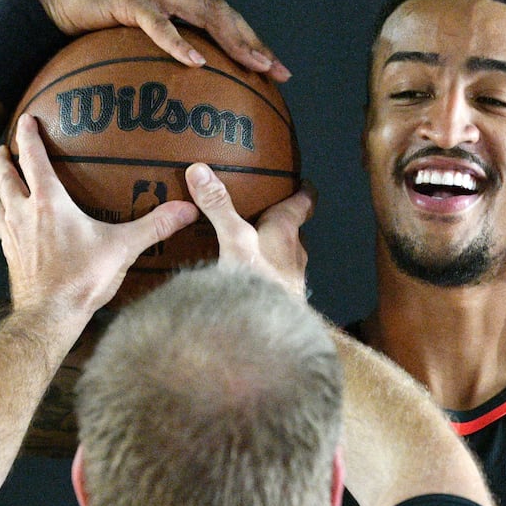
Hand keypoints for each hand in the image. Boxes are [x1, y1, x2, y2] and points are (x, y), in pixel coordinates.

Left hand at [0, 114, 197, 319]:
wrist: (49, 316)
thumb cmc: (81, 279)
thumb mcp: (122, 248)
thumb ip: (153, 226)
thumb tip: (186, 209)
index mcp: (49, 203)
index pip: (32, 158)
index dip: (27, 136)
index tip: (25, 120)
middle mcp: (24, 213)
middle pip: (6, 176)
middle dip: (5, 159)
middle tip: (5, 148)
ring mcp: (12, 235)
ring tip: (4, 183)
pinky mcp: (9, 255)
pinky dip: (1, 216)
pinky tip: (9, 223)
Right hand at [26, 0, 291, 80]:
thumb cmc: (93, 26)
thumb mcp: (136, 41)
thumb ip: (160, 58)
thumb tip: (183, 100)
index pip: (227, 18)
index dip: (254, 42)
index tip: (279, 73)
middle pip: (225, 13)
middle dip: (254, 43)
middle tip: (277, 73)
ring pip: (204, 12)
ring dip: (232, 39)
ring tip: (252, 65)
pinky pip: (158, 22)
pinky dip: (179, 42)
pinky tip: (196, 62)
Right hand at [185, 163, 315, 298]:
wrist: (271, 335)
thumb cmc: (259, 281)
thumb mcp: (234, 239)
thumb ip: (218, 207)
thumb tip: (200, 171)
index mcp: (287, 230)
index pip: (305, 202)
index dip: (304, 190)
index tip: (302, 181)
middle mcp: (295, 252)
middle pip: (292, 229)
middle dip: (278, 219)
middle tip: (261, 210)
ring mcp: (291, 278)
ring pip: (284, 255)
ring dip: (270, 248)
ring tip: (249, 244)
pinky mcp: (284, 300)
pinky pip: (274, 279)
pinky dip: (263, 273)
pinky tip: (246, 279)